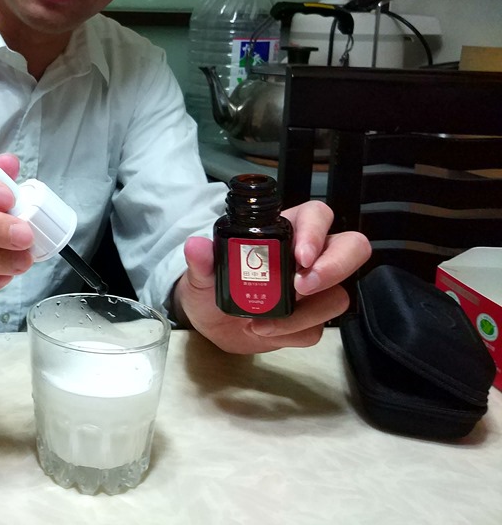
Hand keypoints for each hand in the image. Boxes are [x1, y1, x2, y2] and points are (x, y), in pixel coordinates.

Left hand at [174, 200, 370, 353]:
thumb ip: (201, 261)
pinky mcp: (312, 320)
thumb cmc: (212, 286)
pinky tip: (266, 332)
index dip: (316, 231)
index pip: (317, 215)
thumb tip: (196, 246)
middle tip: (301, 287)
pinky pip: (318, 329)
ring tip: (264, 322)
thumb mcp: (201, 274)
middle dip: (334, 267)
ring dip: (306, 313)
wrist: (211, 323)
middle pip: (352, 248)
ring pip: (339, 295)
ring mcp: (316, 290)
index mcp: (284, 231)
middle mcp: (309, 256)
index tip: (300, 256)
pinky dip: (292, 333)